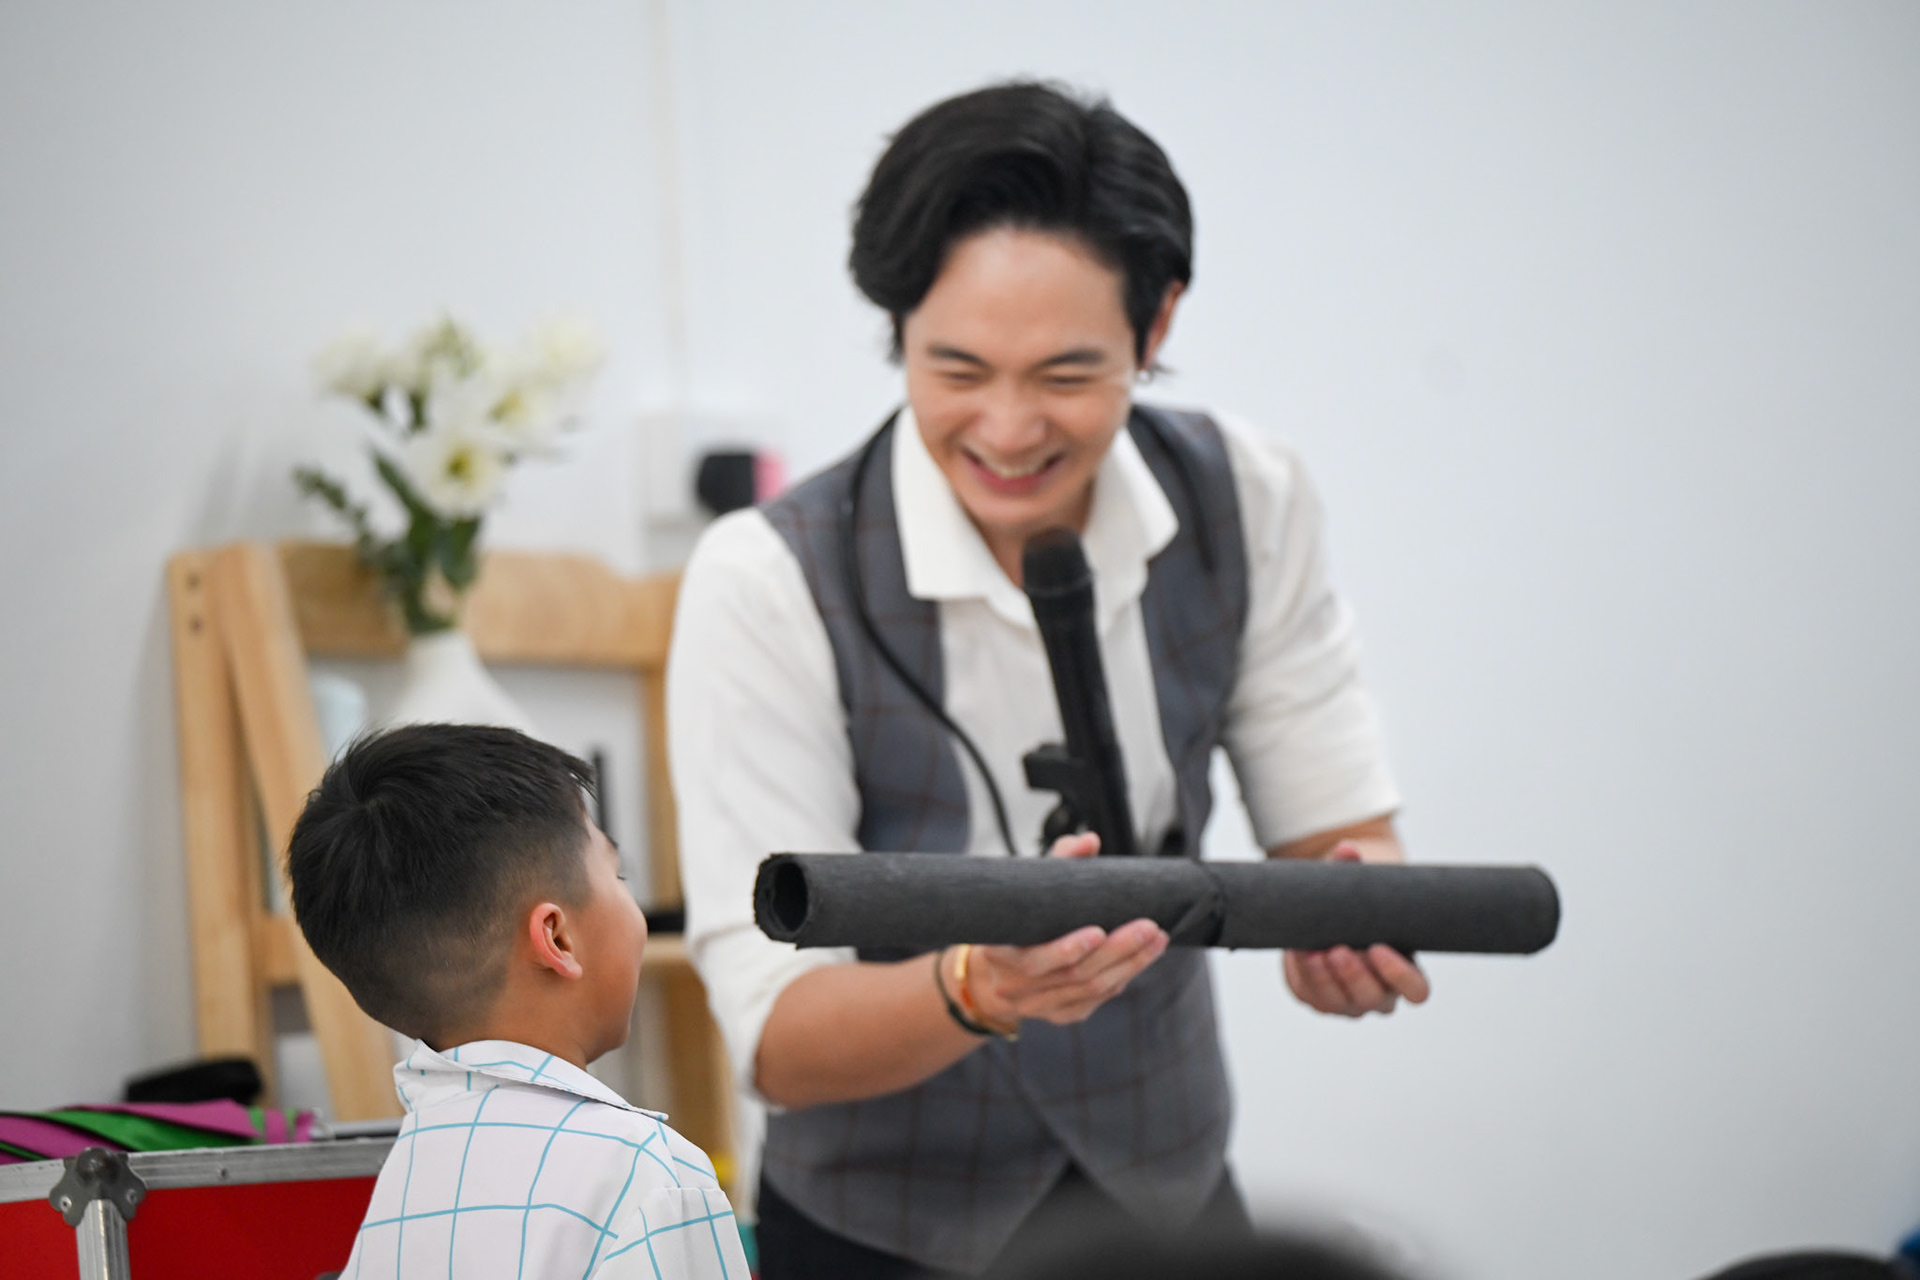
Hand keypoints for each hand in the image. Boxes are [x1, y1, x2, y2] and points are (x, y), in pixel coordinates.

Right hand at [960, 830, 1169, 1028]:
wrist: (992, 974)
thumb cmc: (1013, 924)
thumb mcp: (1023, 892)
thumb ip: (1056, 862)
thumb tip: (1089, 842)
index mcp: (999, 954)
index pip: (1034, 960)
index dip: (1066, 949)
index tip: (1098, 930)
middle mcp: (1015, 987)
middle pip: (1073, 975)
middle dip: (1116, 951)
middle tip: (1148, 927)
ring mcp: (1038, 1005)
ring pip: (1091, 989)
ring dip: (1130, 964)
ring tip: (1157, 939)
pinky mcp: (1060, 1014)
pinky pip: (1096, 999)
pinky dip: (1123, 977)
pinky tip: (1143, 957)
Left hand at [1282, 842, 1431, 1016]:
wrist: (1327, 912)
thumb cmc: (1357, 904)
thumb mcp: (1358, 885)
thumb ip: (1353, 867)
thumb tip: (1347, 849)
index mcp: (1405, 971)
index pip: (1416, 989)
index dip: (1399, 975)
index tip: (1378, 947)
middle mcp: (1381, 994)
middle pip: (1374, 999)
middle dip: (1354, 976)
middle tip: (1337, 949)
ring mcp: (1350, 1002)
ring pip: (1341, 1003)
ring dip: (1324, 979)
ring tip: (1312, 951)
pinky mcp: (1320, 999)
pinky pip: (1312, 996)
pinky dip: (1304, 976)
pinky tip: (1298, 952)